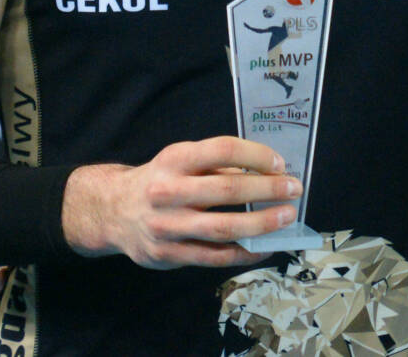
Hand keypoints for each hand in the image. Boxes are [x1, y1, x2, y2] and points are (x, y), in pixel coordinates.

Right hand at [62, 136, 300, 269]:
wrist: (112, 211)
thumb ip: (216, 164)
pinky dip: (244, 253)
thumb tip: (267, 172)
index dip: (256, 156)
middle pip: (227, 190)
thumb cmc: (160, 181)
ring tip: (286, 218)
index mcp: (174, 159)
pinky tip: (265, 247)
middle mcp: (167, 191)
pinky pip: (214, 257)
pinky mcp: (168, 255)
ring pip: (223, 228)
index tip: (280, 164)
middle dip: (267, 190)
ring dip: (262, 224)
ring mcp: (167, 226)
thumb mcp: (180, 160)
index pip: (222, 150)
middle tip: (294, 189)